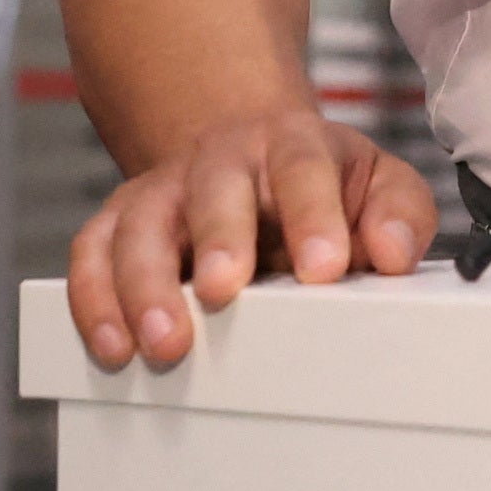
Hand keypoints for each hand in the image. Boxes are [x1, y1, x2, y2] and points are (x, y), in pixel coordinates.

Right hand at [66, 107, 429, 370]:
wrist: (246, 151)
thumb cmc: (317, 183)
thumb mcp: (374, 183)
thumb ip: (398, 213)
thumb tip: (394, 253)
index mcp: (292, 146)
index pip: (304, 169)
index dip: (313, 216)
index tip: (325, 269)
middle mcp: (222, 161)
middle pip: (214, 189)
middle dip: (217, 238)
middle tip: (222, 290)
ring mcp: (165, 190)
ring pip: (141, 224)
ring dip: (145, 283)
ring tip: (163, 342)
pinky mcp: (121, 222)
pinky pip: (93, 252)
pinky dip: (93, 298)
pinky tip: (111, 345)